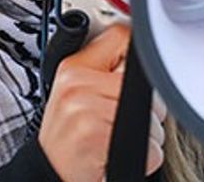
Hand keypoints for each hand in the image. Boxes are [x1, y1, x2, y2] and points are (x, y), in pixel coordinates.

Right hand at [38, 24, 165, 181]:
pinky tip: (118, 154)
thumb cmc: (68, 139)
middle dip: (145, 103)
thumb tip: (139, 50)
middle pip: (145, 79)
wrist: (49, 176)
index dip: (135, 53)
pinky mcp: (97, 136)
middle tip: (117, 118)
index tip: (132, 68)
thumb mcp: (73, 94)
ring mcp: (86, 108)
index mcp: (73, 67)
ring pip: (154, 115)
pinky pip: (150, 145)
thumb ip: (102, 70)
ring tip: (115, 138)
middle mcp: (77, 84)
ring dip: (146, 133)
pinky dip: (146, 157)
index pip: (120, 36)